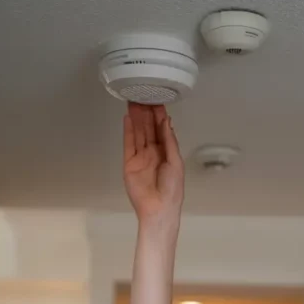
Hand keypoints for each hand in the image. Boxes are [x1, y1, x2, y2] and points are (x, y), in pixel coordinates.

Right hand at [123, 103, 183, 224]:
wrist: (159, 208)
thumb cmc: (171, 190)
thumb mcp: (176, 161)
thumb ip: (170, 140)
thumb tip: (167, 122)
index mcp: (166, 153)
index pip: (161, 129)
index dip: (159, 115)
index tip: (157, 100)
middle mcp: (153, 153)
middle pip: (148, 128)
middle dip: (146, 112)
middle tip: (143, 95)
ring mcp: (140, 157)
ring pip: (138, 133)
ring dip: (136, 118)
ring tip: (133, 101)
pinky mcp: (129, 163)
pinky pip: (128, 143)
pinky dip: (127, 130)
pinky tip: (127, 118)